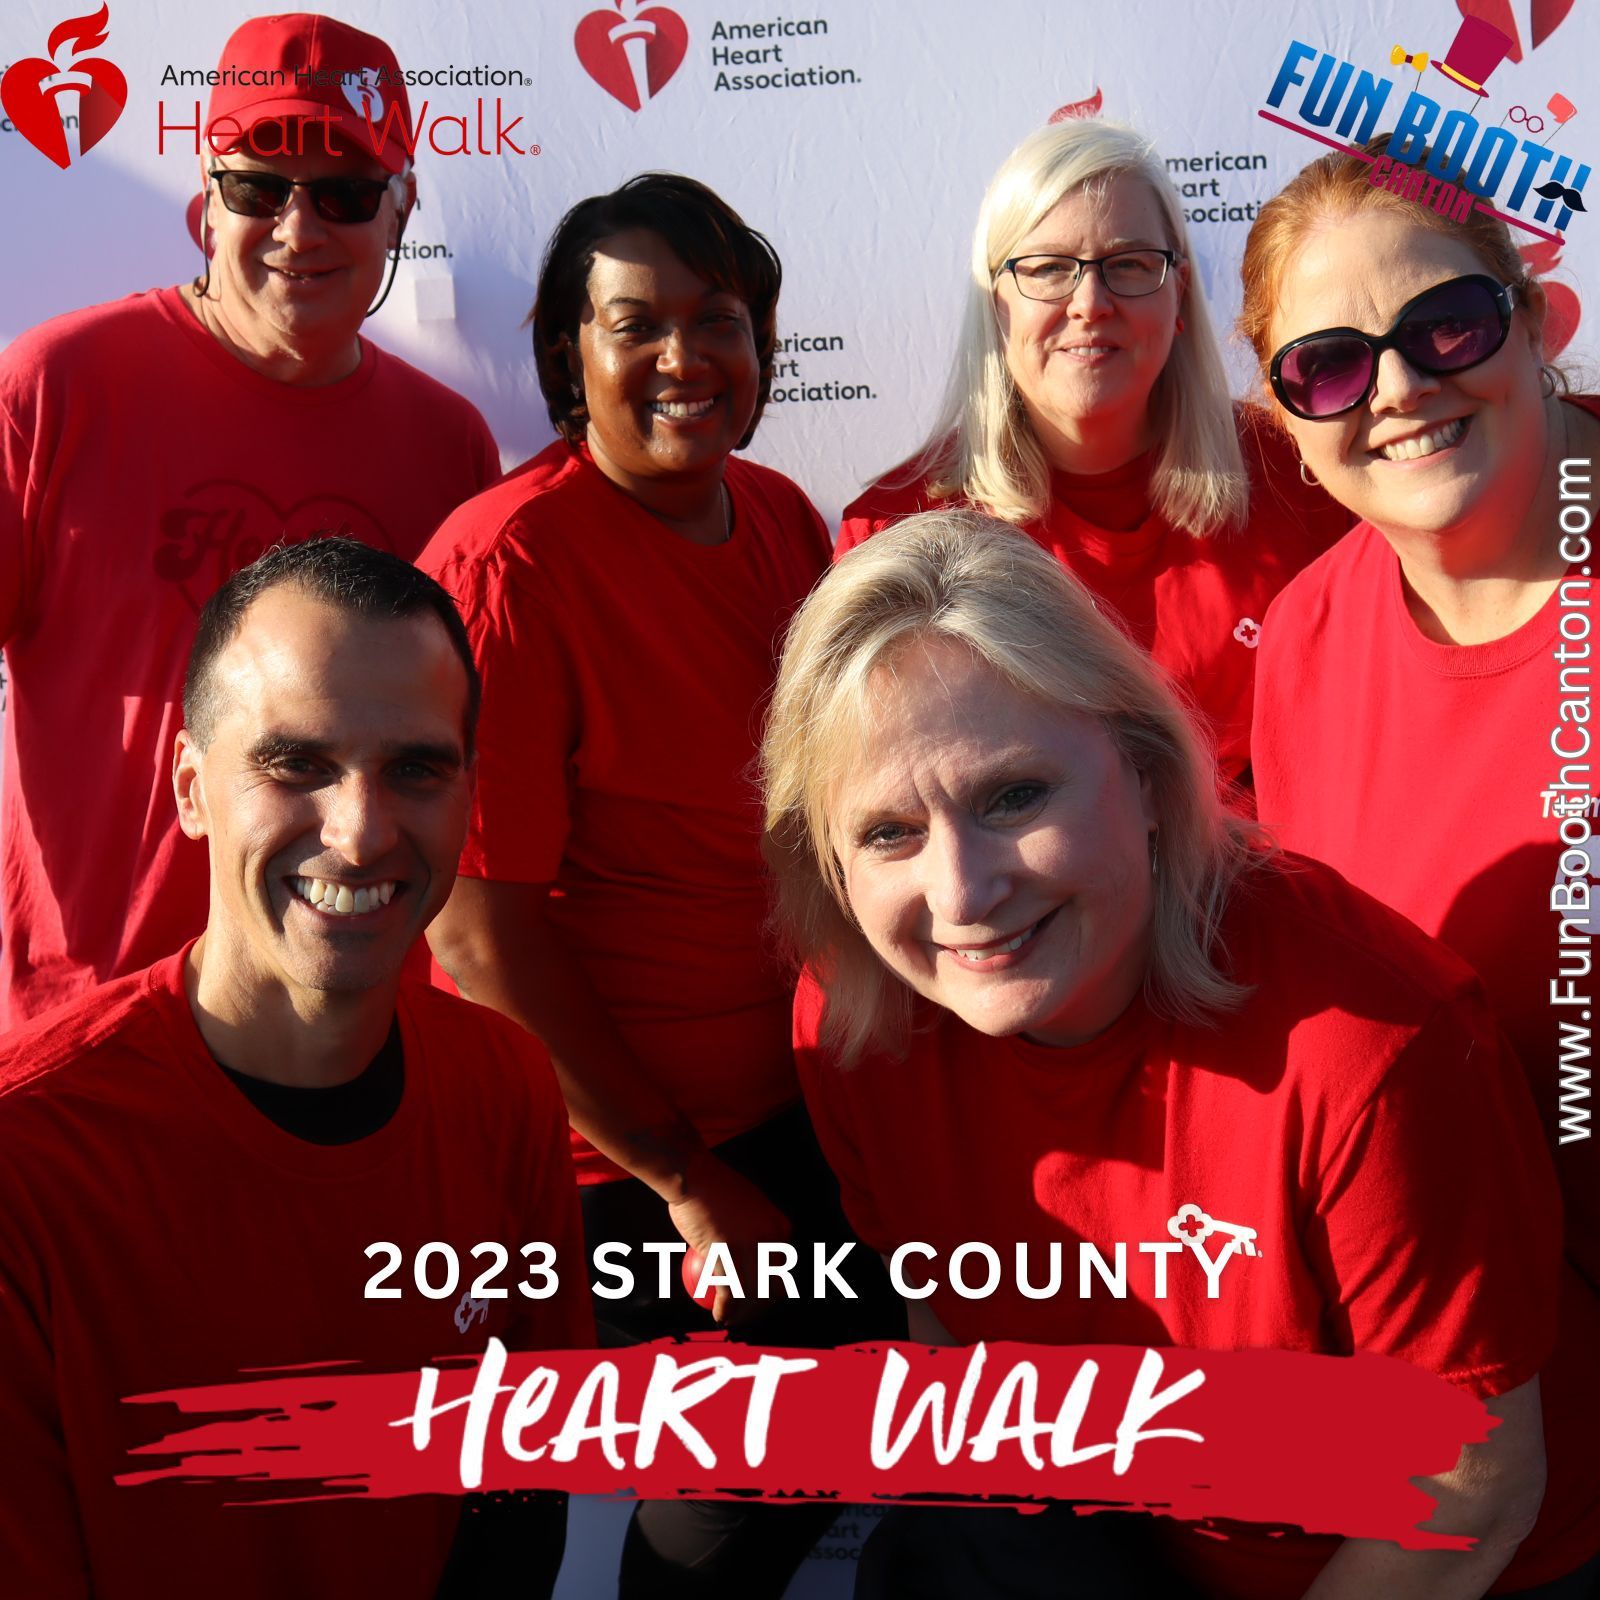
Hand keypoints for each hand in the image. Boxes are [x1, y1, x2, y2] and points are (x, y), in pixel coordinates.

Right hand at [666, 1151, 791, 1325]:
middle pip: (773, 1286)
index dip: (776, 1288)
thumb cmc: (713, 1186)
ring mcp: (751, 1251)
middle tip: (748, 1313)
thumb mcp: (747, 1204)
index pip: (784, 1268)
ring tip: (733, 1321)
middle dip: (764, 1306)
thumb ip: (755, 1227)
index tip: (762, 1296)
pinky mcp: (729, 1258)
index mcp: (780, 1228)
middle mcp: (772, 1241)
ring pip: (753, 1296)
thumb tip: (752, 1246)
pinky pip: (729, 1295)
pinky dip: (725, 1311)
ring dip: (744, 1315)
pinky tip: (719, 1317)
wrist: (694, 1176)